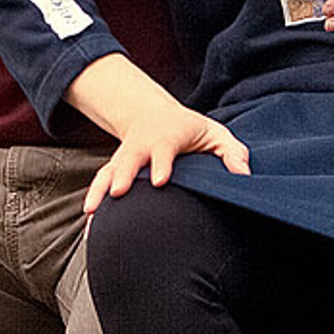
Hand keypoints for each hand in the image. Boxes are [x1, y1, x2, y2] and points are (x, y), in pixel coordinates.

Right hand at [82, 108, 250, 215]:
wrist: (152, 114)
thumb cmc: (190, 130)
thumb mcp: (215, 134)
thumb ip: (232, 152)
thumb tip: (243, 175)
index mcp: (168, 137)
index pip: (163, 149)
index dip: (161, 164)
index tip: (160, 180)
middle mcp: (142, 146)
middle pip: (130, 159)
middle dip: (124, 175)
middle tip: (118, 192)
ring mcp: (126, 156)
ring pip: (109, 170)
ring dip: (100, 189)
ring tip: (92, 210)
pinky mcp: (115, 167)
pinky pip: (101, 181)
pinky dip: (93, 197)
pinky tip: (89, 219)